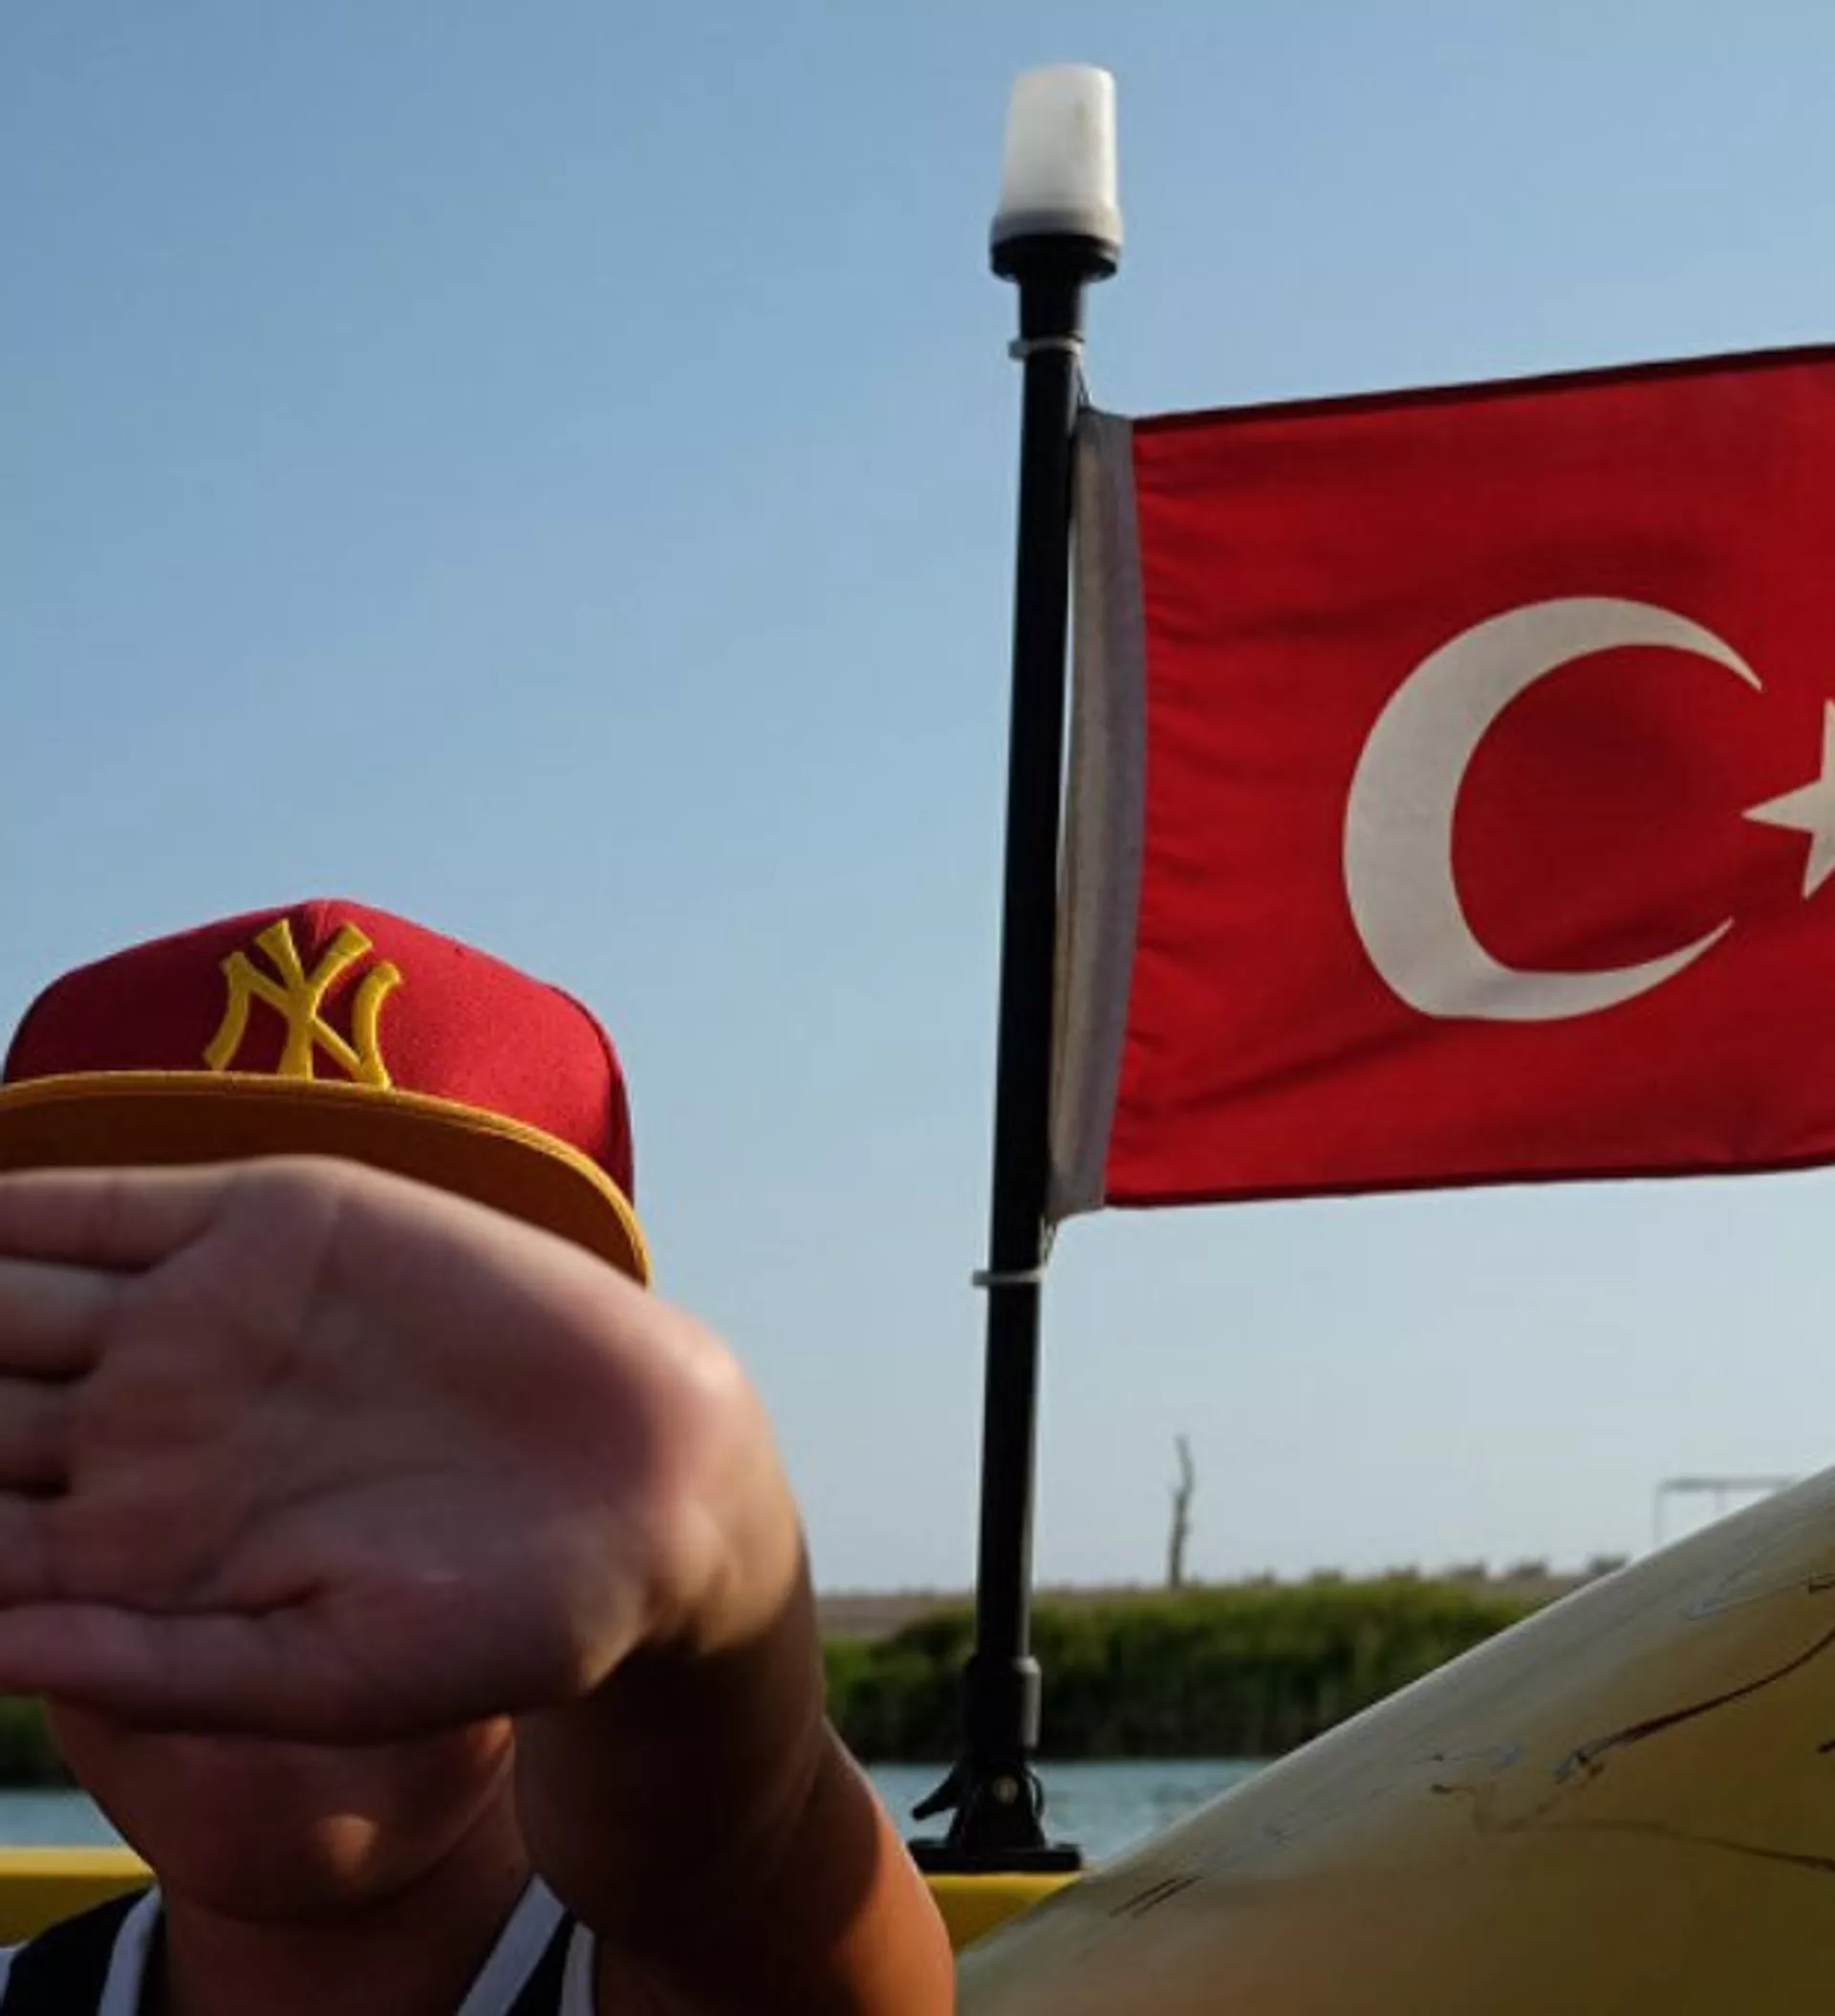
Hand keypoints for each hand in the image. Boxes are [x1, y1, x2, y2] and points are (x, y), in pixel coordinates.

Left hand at [0, 1158, 794, 1737]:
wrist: (651, 1486)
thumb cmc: (503, 1619)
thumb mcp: (329, 1677)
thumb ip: (157, 1665)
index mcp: (137, 1554)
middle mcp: (145, 1431)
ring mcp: (200, 1318)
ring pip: (1, 1295)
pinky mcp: (270, 1221)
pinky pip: (96, 1200)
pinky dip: (3, 1203)